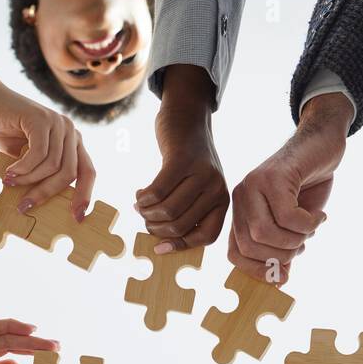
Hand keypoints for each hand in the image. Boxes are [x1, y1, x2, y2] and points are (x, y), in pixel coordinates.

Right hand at [0, 60, 95, 214]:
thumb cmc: (6, 133)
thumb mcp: (28, 161)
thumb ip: (41, 177)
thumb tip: (45, 208)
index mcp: (72, 143)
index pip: (88, 172)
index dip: (85, 195)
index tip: (78, 218)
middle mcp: (70, 131)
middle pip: (69, 173)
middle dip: (46, 193)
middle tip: (25, 205)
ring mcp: (58, 123)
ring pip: (52, 165)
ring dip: (29, 180)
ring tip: (10, 183)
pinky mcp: (41, 118)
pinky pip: (38, 154)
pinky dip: (23, 168)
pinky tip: (10, 172)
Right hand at [135, 65, 229, 252]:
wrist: (187, 116)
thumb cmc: (186, 159)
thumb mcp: (195, 188)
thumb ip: (188, 212)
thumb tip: (162, 245)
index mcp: (222, 200)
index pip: (206, 236)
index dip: (181, 245)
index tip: (159, 247)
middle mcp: (217, 188)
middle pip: (180, 225)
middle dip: (155, 227)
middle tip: (144, 218)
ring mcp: (201, 173)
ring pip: (167, 211)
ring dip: (146, 212)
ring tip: (140, 205)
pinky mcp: (182, 160)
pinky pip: (157, 192)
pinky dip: (143, 197)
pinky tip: (140, 192)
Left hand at [227, 93, 349, 281]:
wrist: (322, 144)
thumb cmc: (308, 187)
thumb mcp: (294, 225)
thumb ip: (283, 249)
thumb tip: (279, 279)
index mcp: (242, 212)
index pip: (235, 253)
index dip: (257, 269)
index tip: (282, 273)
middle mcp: (241, 198)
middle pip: (251, 245)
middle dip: (281, 255)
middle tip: (303, 244)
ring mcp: (254, 185)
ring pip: (266, 233)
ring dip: (295, 239)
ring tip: (312, 228)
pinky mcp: (273, 176)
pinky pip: (288, 216)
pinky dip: (308, 224)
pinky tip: (320, 216)